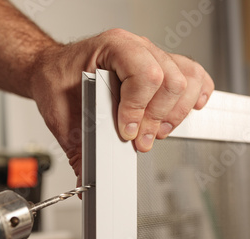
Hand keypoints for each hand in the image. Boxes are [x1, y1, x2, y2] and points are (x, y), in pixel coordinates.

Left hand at [30, 29, 214, 184]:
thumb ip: (78, 148)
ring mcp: (152, 56)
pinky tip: (188, 109)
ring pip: (186, 79)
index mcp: (113, 47)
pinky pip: (193, 74)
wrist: (54, 70)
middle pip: (171, 81)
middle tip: (141, 140)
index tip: (127, 132)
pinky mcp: (162, 68)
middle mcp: (137, 48)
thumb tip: (88, 180)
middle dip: (157, 118)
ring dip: (175, 113)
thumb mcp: (61, 115)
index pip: (145, 75)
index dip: (139, 109)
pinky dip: (196, 94)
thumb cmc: (57, 82)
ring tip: (157, 132)